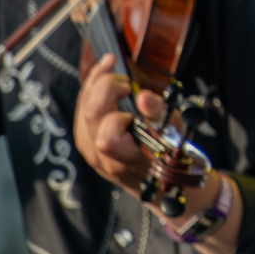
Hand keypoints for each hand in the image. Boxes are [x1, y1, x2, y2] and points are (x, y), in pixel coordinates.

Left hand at [73, 55, 239, 253]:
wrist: (161, 183)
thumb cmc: (172, 155)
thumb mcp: (174, 133)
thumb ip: (159, 114)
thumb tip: (143, 98)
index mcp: (126, 160)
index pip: (108, 137)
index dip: (119, 113)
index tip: (135, 97)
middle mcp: (103, 158)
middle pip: (90, 115)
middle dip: (106, 88)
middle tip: (126, 82)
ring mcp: (90, 150)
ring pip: (81, 111)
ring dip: (95, 86)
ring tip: (112, 70)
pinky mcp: (85, 141)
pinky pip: (80, 112)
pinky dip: (90, 92)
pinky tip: (103, 80)